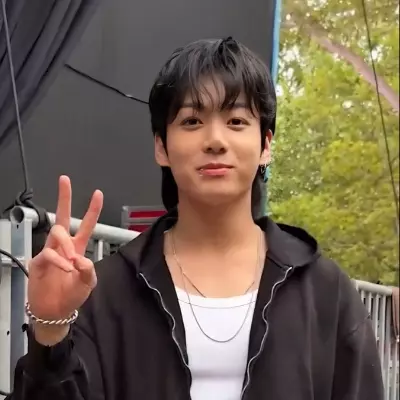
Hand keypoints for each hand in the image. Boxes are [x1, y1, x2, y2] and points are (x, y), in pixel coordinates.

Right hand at [28, 175, 102, 322]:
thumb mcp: (88, 283)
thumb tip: (80, 258)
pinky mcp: (39, 261)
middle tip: (65, 180)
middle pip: (64, 217)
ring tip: (72, 261)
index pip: (87, 225)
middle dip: (64, 198)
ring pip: (57, 232)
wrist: (56, 311)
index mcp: (78, 248)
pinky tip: (66, 269)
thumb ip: (88, 270)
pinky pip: (49, 254)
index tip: (98, 194)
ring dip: (66, 244)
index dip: (92, 210)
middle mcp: (64, 246)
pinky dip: (59, 261)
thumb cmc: (72, 295)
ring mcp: (51, 251)